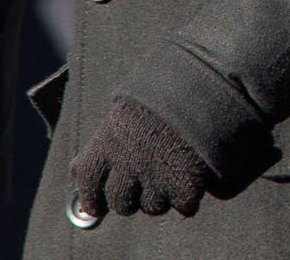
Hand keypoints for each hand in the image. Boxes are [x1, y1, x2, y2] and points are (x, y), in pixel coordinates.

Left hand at [69, 96, 211, 219]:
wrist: (208, 82)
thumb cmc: (167, 93)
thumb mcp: (128, 109)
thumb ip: (107, 140)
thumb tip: (80, 171)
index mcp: (108, 140)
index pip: (86, 182)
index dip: (92, 197)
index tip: (98, 205)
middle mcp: (128, 163)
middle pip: (121, 203)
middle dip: (131, 200)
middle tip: (146, 186)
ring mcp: (157, 176)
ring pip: (153, 207)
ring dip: (163, 197)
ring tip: (175, 172)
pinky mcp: (185, 185)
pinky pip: (184, 206)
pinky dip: (190, 198)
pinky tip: (195, 179)